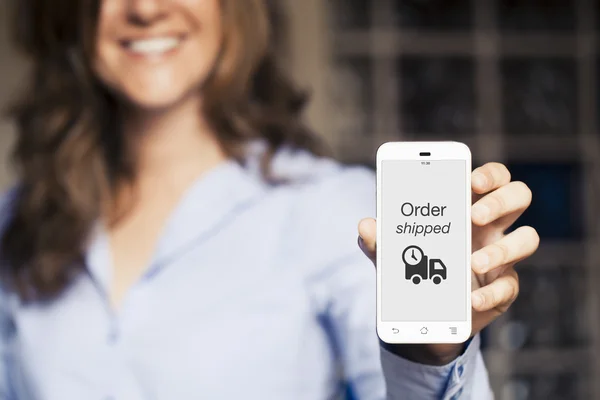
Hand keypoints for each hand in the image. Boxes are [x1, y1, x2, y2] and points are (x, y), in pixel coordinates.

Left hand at [358, 162, 539, 364]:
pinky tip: (471, 299)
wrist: (425, 313)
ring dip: (502, 249)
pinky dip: (491, 293)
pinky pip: (509, 286)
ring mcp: (502, 257)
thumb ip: (380, 239)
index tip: (471, 180)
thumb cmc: (414, 267)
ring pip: (527, 239)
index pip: (492, 177)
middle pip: (518, 196)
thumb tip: (365, 225)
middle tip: (472, 216)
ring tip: (471, 263)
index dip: (489, 174)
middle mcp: (491, 227)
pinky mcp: (503, 289)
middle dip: (500, 201)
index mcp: (467, 207)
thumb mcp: (393, 253)